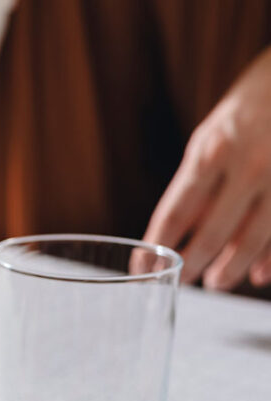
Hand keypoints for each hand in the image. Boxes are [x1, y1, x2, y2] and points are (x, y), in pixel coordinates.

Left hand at [144, 47, 270, 289]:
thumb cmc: (243, 116)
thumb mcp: (209, 142)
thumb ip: (199, 188)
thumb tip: (182, 238)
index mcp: (211, 153)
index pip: (176, 211)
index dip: (156, 245)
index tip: (142, 267)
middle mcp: (248, 166)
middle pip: (214, 232)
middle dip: (194, 264)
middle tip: (182, 283)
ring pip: (255, 238)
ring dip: (233, 268)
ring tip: (217, 283)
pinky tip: (260, 275)